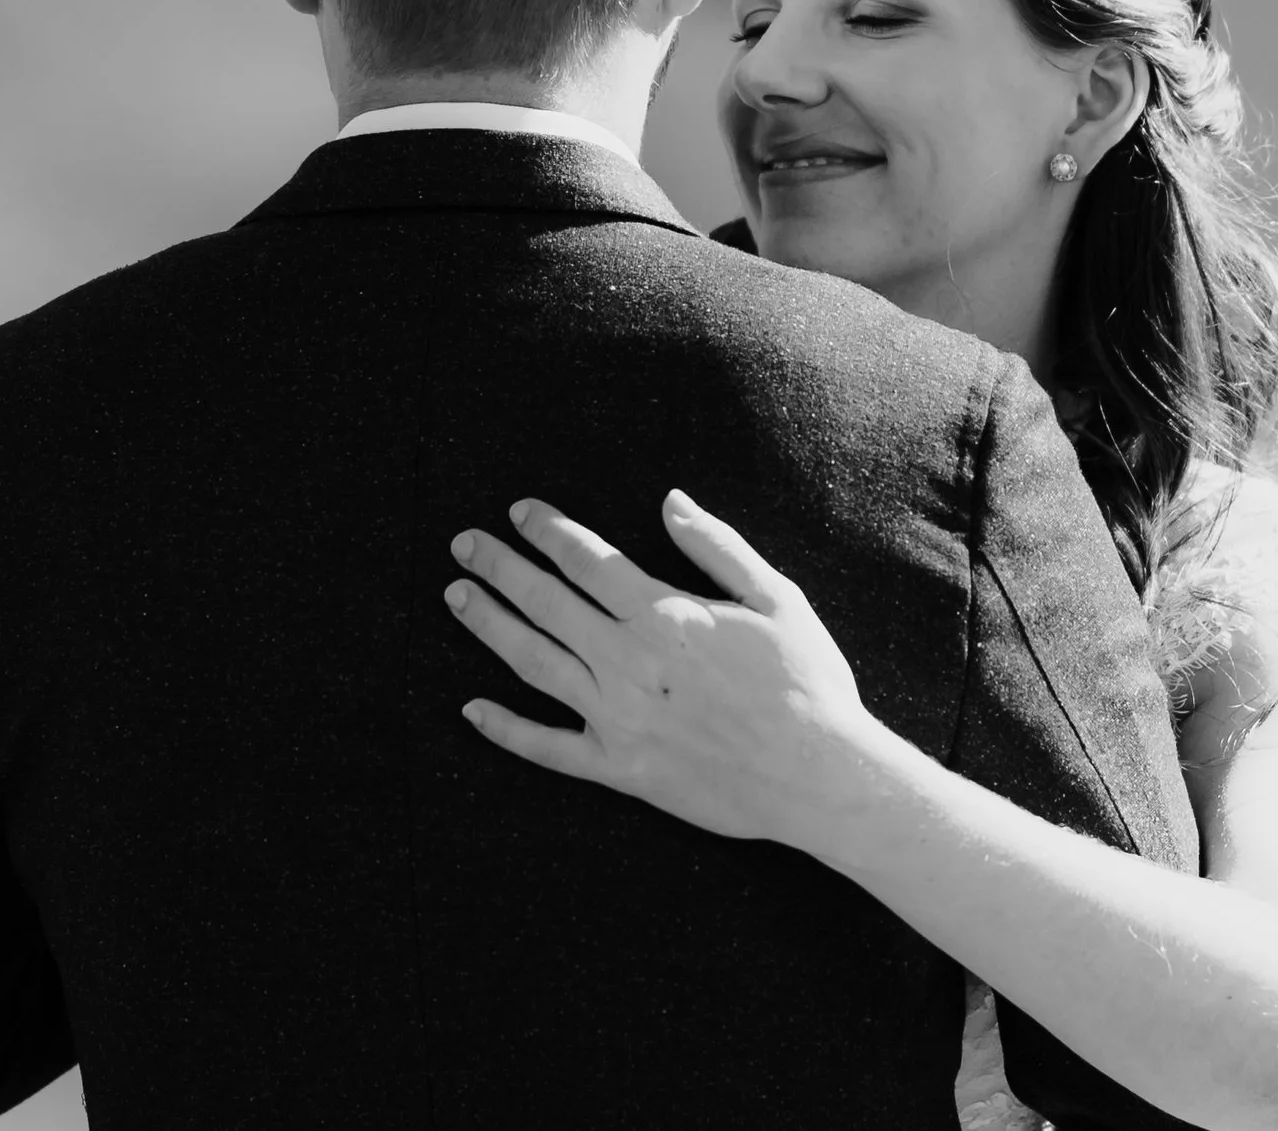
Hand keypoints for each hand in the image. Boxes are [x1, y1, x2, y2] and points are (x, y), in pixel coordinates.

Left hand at [443, 489, 892, 850]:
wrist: (821, 777)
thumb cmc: (808, 682)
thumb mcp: (777, 598)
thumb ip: (717, 546)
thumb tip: (669, 500)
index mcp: (664, 614)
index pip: (587, 560)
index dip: (547, 531)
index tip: (517, 511)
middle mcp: (629, 661)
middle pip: (546, 602)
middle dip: (499, 567)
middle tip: (462, 544)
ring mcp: (618, 717)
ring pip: (533, 663)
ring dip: (489, 626)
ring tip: (457, 597)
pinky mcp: (619, 769)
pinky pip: (548, 747)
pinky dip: (506, 729)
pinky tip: (471, 710)